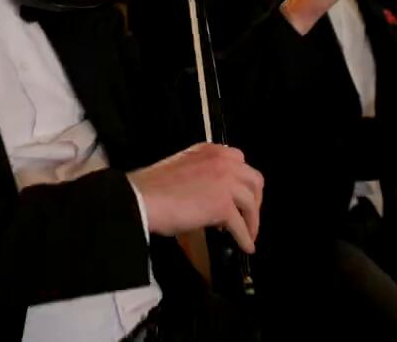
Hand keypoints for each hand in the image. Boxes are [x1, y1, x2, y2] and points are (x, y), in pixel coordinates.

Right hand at [127, 143, 264, 252]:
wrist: (141, 199)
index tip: (239, 196)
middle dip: (255, 200)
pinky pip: (240, 225)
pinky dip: (245, 238)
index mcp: (211, 150)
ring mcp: (225, 182)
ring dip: (252, 221)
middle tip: (249, 215)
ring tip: (249, 234)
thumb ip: (202, 174)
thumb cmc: (152, 187)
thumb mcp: (183, 169)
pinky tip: (246, 247)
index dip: (242, 182)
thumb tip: (211, 198)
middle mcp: (223, 161)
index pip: (239, 161)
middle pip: (254, 180)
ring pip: (251, 203)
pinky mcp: (223, 205)